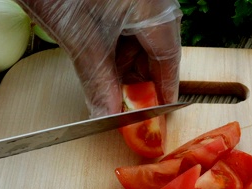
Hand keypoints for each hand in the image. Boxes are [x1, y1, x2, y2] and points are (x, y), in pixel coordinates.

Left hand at [17, 0, 182, 116]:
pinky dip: (112, 46)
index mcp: (155, 11)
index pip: (169, 59)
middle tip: (120, 103)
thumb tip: (108, 115)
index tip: (156, 114)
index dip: (162, 91)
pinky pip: (123, 25)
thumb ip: (99, 82)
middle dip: (137, 79)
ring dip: (121, 63)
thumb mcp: (82, 40)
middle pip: (154, 50)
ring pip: (137, 39)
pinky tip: (96, 59)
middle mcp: (152, 1)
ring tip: (101, 81)